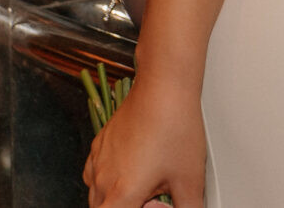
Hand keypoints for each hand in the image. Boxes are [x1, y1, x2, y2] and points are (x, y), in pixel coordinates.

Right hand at [84, 74, 203, 207]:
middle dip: (126, 207)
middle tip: (152, 199)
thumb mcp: (190, 178)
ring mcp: (98, 162)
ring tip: (144, 186)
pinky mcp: (99, 145)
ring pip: (97, 195)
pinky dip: (107, 181)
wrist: (163, 88)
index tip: (150, 206)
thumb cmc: (175, 129)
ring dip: (115, 198)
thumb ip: (188, 207)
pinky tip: (130, 172)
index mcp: (122, 195)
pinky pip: (94, 175)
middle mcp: (103, 181)